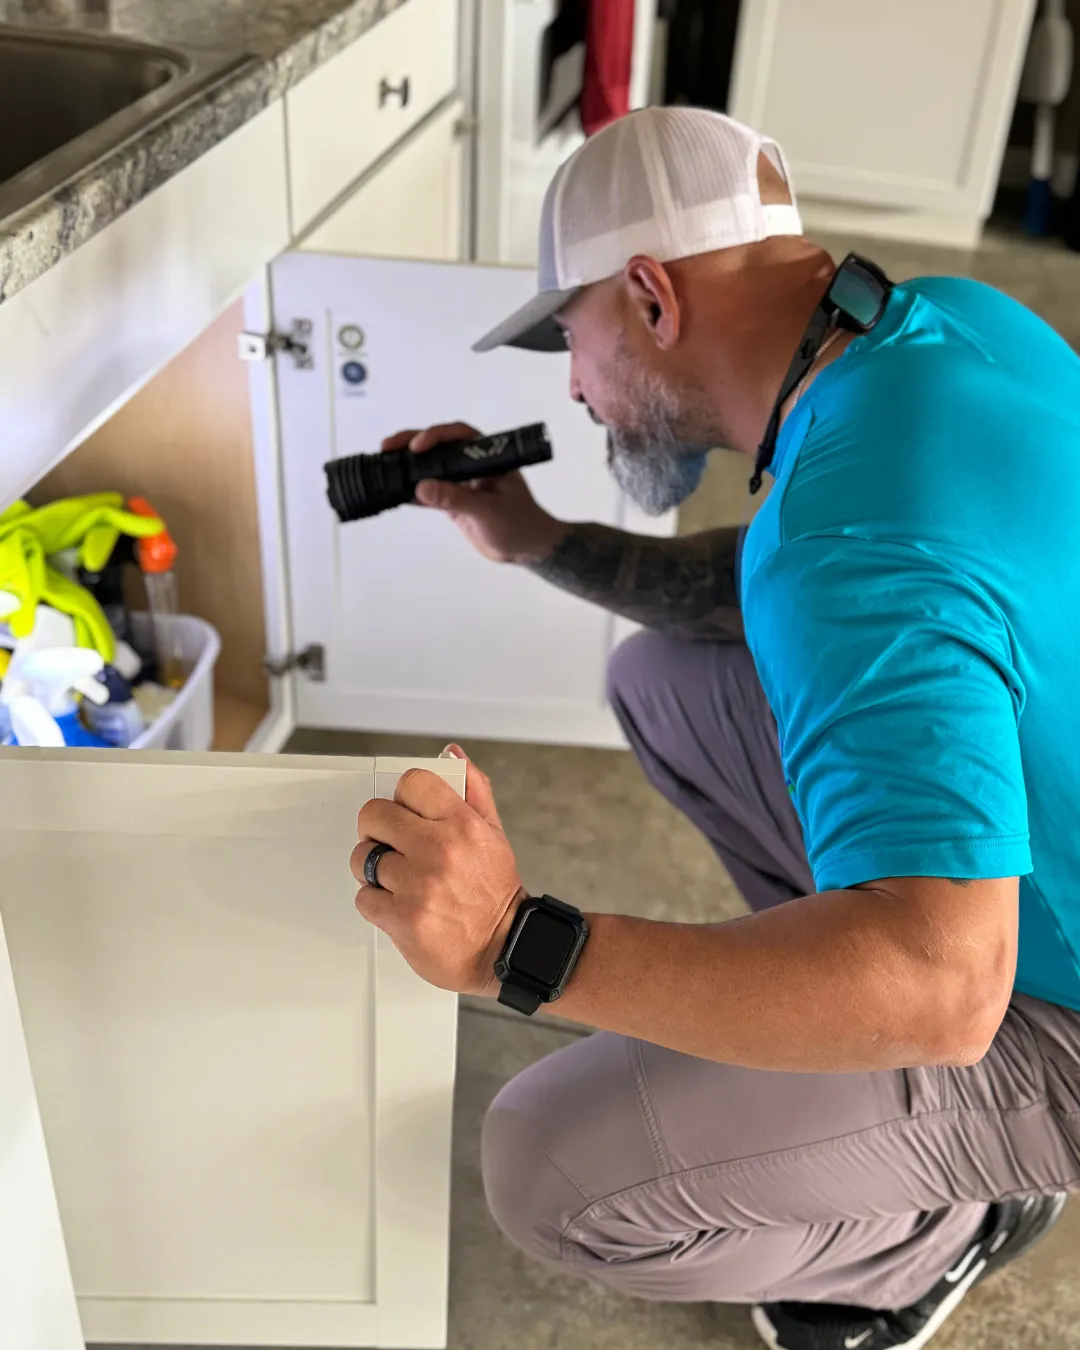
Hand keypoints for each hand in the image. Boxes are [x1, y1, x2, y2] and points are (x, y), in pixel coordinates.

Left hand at [351, 746, 523, 995]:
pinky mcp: (401, 919)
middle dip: (377, 829)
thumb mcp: (494, 833)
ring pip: (363, 858)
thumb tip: (451, 754)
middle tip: (391, 844)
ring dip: (373, 869)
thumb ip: (473, 789)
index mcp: (461, 824)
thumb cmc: (495, 892)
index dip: (402, 797)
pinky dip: (376, 902)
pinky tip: (399, 904)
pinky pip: (364, 897)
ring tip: (398, 879)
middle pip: (374, 816)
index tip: (405, 812)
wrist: (504, 949)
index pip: (412, 782)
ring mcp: (417, 886)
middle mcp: (438, 851)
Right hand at [380, 422, 567, 563]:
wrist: (527, 549)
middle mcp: (472, 465)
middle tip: (388, 446)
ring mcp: (461, 483)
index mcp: (487, 457)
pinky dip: (413, 493)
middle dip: (412, 443)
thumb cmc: (520, 523)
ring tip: (384, 464)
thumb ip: (456, 499)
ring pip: (430, 468)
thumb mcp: (488, 510)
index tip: (417, 446)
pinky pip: (429, 493)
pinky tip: (395, 493)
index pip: (458, 436)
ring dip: (408, 466)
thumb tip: (422, 488)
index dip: (436, 435)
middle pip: (438, 447)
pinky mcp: (453, 502)